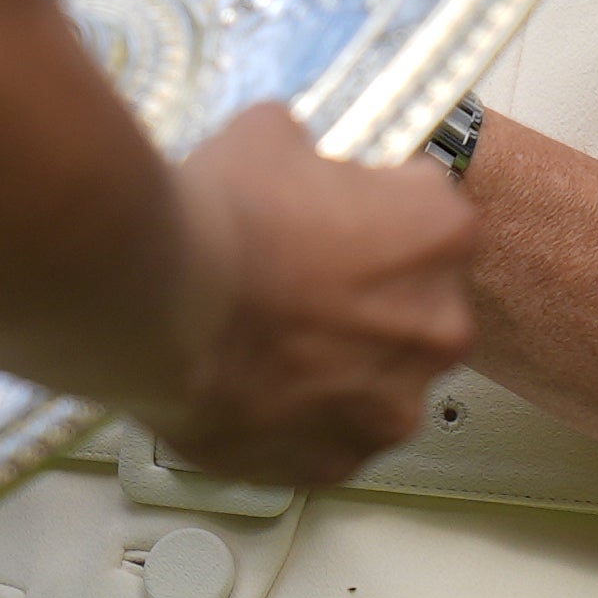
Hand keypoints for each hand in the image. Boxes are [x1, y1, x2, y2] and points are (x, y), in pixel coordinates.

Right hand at [134, 104, 473, 487]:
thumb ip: (309, 154)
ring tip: (266, 339)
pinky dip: (297, 416)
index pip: (428, 216)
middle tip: (297, 281)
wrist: (157, 301)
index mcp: (440, 234)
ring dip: (337, 362)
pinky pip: (328, 434)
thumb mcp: (269, 135)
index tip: (336, 217)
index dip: (375, 213)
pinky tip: (250, 382)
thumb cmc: (219, 221)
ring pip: (376, 380)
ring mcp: (390, 406)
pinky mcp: (337, 462)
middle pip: (415, 307)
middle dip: (367, 297)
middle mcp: (438, 328)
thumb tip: (293, 156)